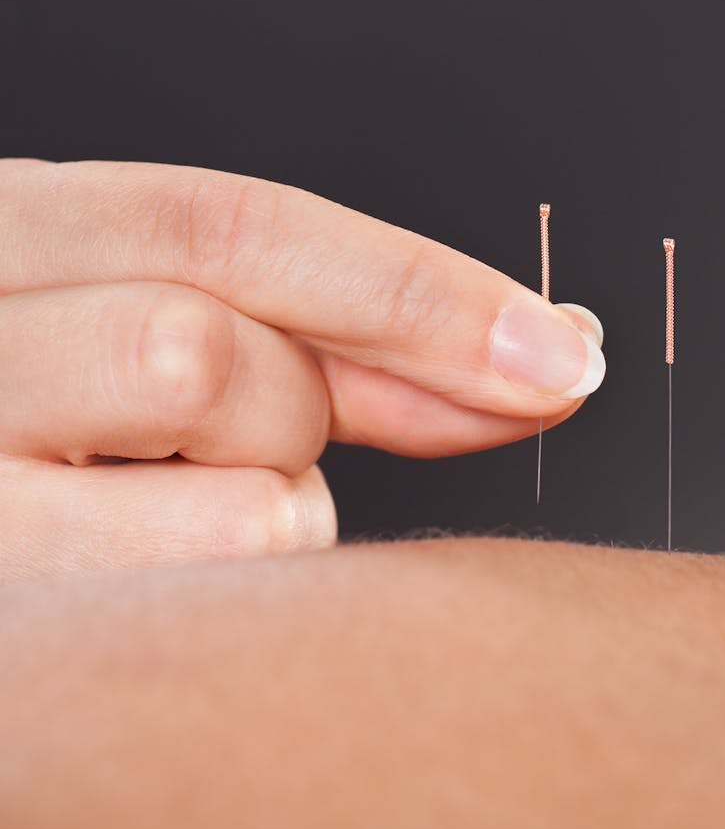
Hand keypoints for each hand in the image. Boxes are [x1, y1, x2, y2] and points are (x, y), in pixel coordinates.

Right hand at [0, 159, 603, 579]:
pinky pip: (212, 596)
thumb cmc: (58, 436)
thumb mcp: (155, 337)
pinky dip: (235, 590)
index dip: (423, 290)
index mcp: (6, 235)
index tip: (566, 353)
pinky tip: (154, 582)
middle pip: (221, 350)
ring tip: (165, 514)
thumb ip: (330, 343)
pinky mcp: (9, 604)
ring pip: (230, 486)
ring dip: (265, 509)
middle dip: (294, 412)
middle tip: (260, 444)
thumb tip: (538, 358)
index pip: (234, 224)